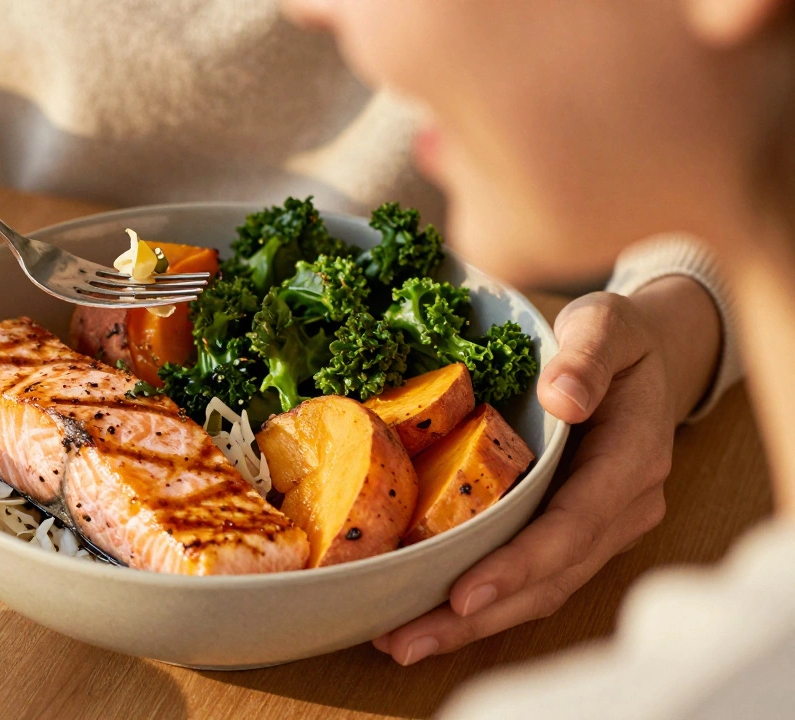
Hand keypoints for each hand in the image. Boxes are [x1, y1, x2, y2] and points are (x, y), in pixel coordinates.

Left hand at [373, 277, 721, 664]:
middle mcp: (620, 508)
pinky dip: (479, 604)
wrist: (643, 360)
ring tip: (399, 643)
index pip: (574, 525)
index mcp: (631, 460)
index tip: (464, 595)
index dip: (520, 565)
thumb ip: (588, 355)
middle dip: (478, 618)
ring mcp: (597, 528)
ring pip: (537, 591)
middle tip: (404, 642)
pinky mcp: (570, 535)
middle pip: (550, 578)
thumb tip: (562, 396)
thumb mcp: (606, 324)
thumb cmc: (617, 339)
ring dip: (470, 626)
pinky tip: (422, 616)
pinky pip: (528, 578)